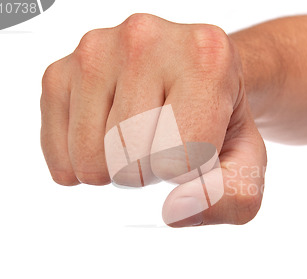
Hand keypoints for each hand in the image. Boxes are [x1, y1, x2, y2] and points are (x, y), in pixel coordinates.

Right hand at [40, 14, 266, 226]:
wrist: (192, 80)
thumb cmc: (219, 121)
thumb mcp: (247, 162)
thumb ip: (233, 197)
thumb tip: (174, 211)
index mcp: (206, 58)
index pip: (180, 158)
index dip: (189, 171)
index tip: (197, 144)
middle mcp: (146, 39)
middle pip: (130, 161)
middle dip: (151, 172)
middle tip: (164, 141)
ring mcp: (96, 50)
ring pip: (91, 160)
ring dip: (116, 169)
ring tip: (138, 136)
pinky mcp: (59, 72)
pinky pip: (59, 154)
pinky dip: (83, 165)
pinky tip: (106, 138)